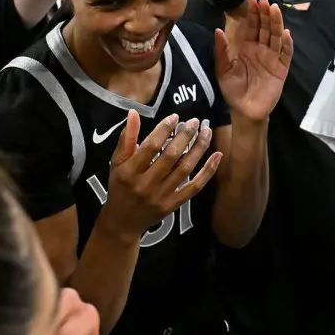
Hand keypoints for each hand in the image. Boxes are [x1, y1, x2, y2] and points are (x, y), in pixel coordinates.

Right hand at [98, 112, 220, 241]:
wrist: (122, 222)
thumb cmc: (119, 186)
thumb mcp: (117, 163)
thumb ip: (126, 138)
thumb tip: (133, 113)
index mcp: (129, 172)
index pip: (150, 147)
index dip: (164, 130)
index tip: (175, 117)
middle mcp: (145, 184)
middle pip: (171, 157)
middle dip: (185, 136)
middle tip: (195, 121)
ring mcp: (161, 196)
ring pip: (185, 169)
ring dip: (198, 148)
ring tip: (206, 131)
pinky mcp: (173, 205)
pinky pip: (194, 187)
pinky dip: (208, 171)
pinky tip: (217, 155)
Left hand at [214, 0, 292, 122]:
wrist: (244, 110)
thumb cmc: (233, 90)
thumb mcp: (222, 70)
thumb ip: (221, 51)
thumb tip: (218, 30)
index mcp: (247, 48)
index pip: (251, 27)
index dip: (252, 14)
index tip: (252, 0)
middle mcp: (261, 49)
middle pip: (265, 28)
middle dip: (265, 14)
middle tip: (265, 0)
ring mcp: (272, 58)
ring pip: (276, 37)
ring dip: (276, 23)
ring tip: (275, 9)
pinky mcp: (281, 69)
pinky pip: (285, 54)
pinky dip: (287, 44)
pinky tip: (285, 33)